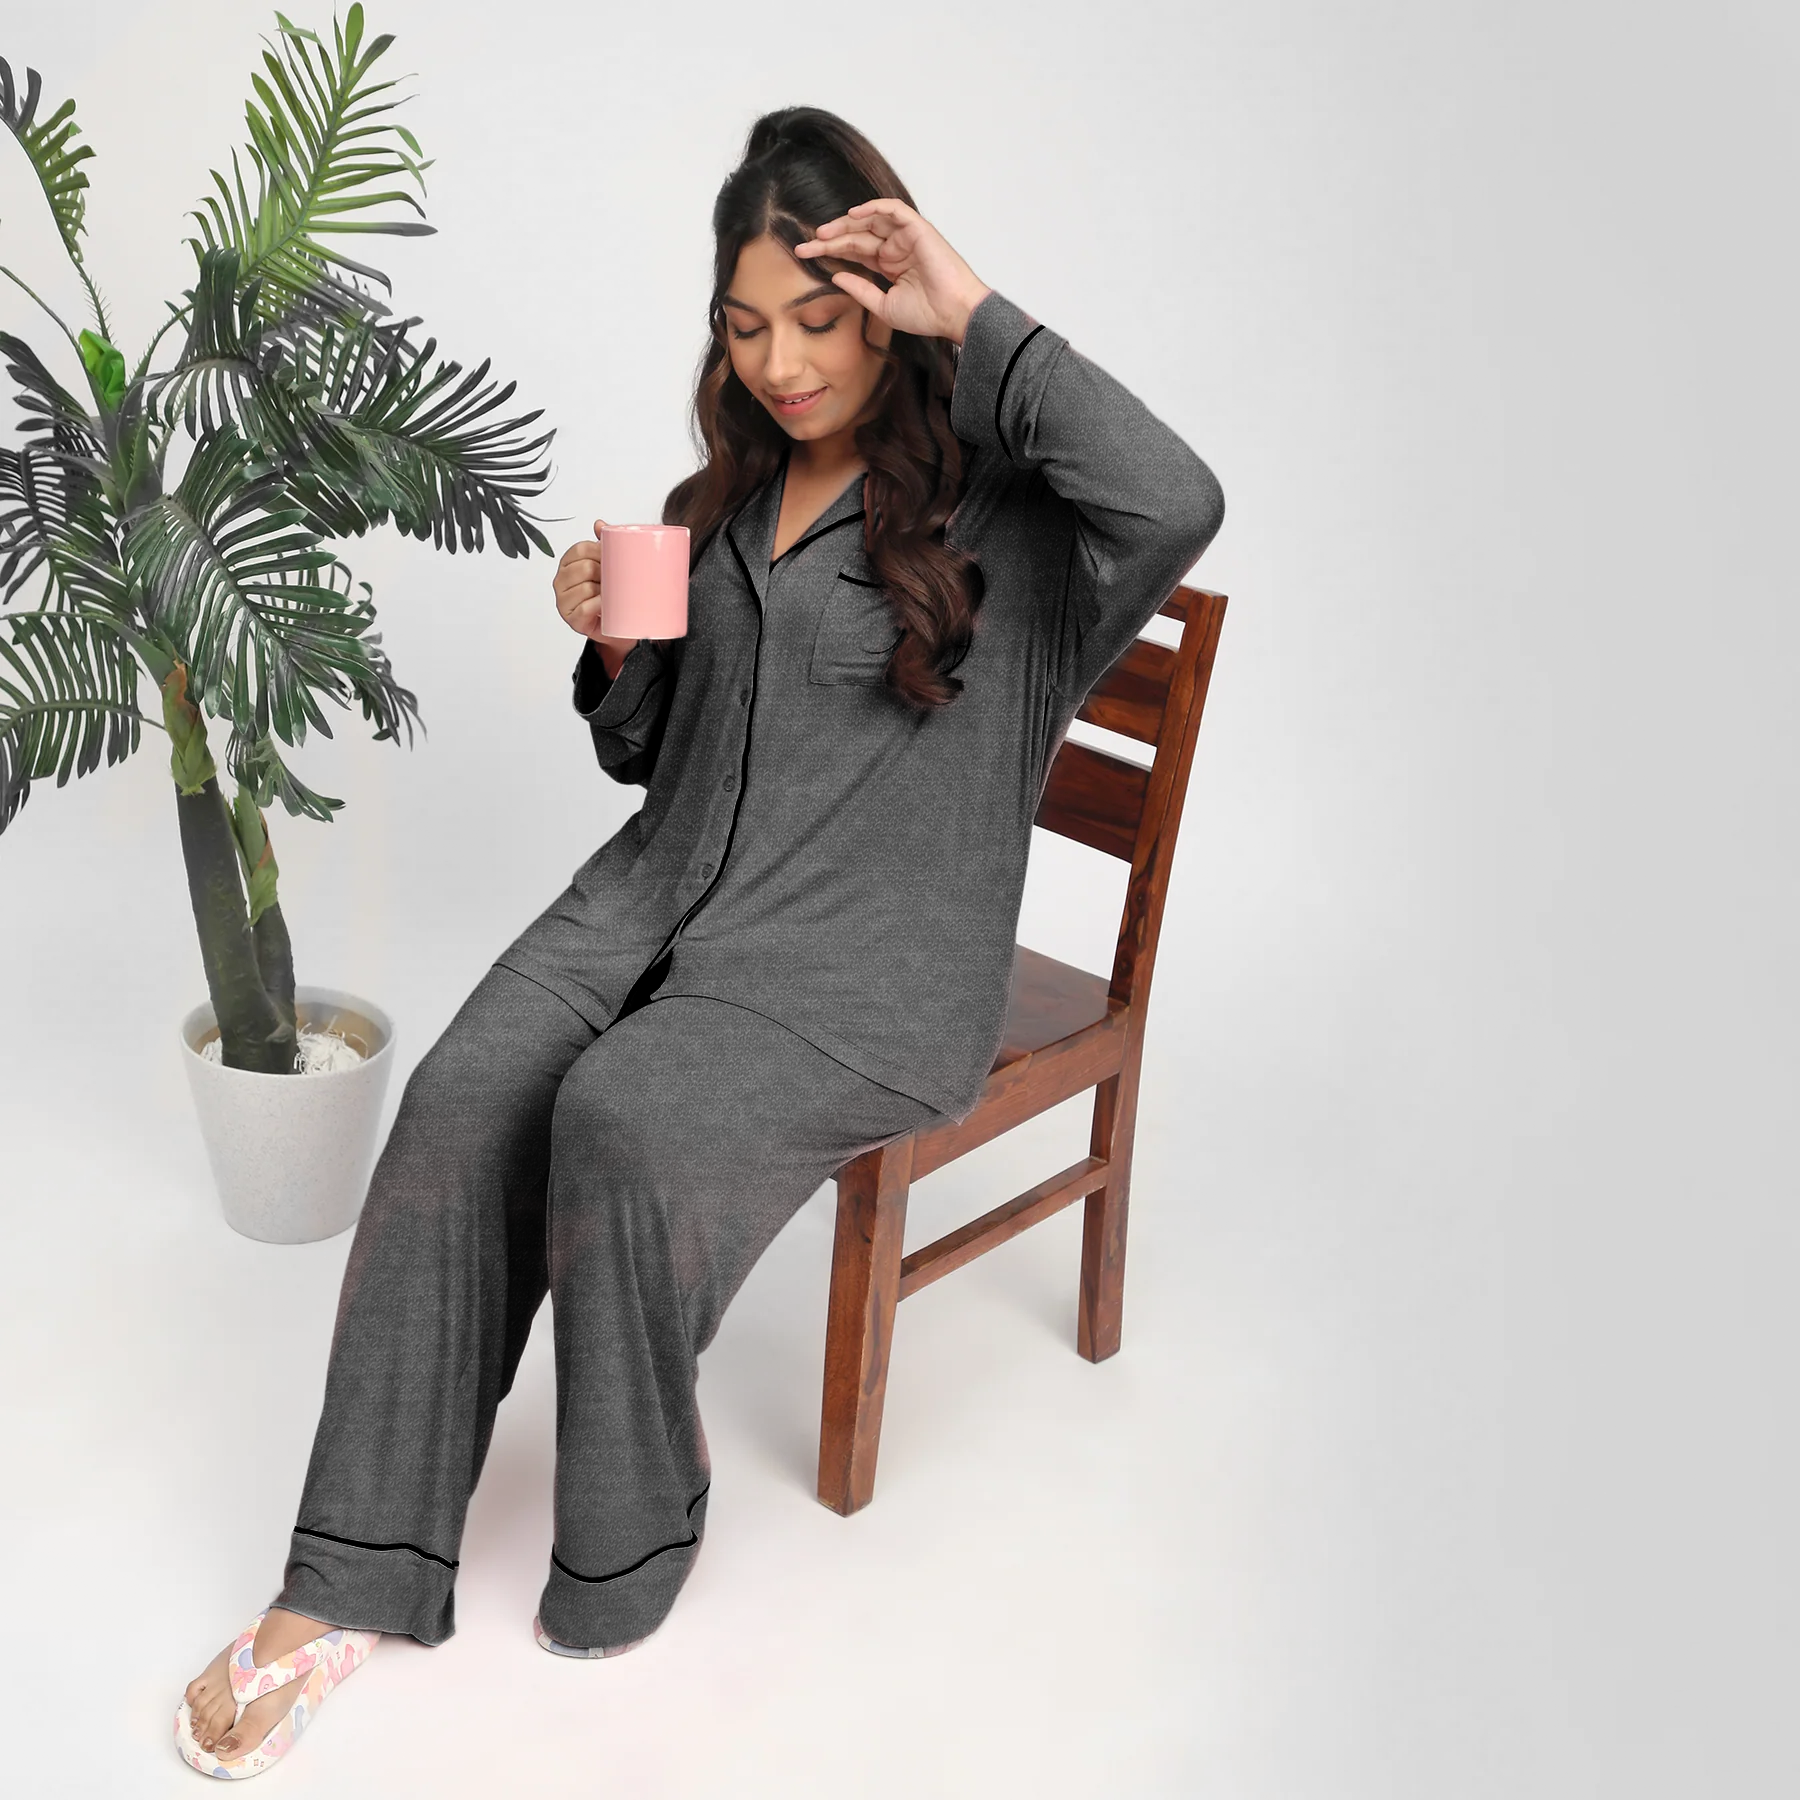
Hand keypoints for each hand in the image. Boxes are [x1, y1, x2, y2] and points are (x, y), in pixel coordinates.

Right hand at [553, 518, 638, 672]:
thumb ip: (604, 545)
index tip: (614, 558)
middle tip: (616, 580)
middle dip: (604, 573)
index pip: (580, 549)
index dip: (599, 551)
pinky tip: (606, 605)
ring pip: (586, 587)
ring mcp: (564, 601)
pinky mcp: (572, 620)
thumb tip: (599, 524)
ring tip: (613, 595)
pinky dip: (598, 606)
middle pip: (584, 567)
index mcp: (568, 564)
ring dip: (604, 591)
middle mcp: (561, 581)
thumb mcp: (609, 568)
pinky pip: (585, 608)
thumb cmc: (610, 595)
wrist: (617, 627)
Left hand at [796, 199, 992, 344]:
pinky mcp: (917, 229)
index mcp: (889, 265)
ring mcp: (905, 237)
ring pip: (870, 221)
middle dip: (831, 238)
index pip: (854, 252)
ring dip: (846, 223)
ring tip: (823, 233)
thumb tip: (837, 277)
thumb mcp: (883, 306)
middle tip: (806, 244)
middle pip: (857, 236)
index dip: (830, 252)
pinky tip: (853, 215)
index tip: (805, 255)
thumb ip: (860, 290)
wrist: (953, 313)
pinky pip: (893, 210)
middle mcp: (895, 248)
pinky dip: (873, 208)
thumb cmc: (927, 314)